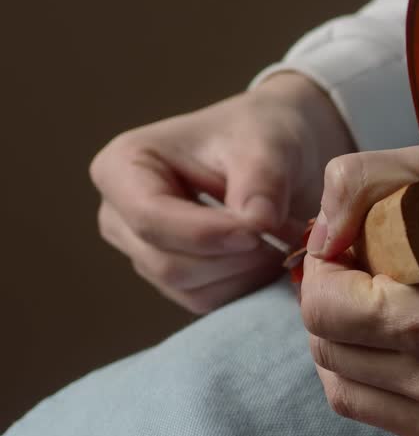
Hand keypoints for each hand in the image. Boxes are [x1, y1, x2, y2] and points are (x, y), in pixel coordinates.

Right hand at [89, 72, 354, 312]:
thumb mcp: (269, 143)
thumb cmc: (263, 134)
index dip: (206, 233)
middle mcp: (120, 214)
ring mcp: (142, 250)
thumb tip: (258, 223)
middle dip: (232, 256)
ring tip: (280, 238)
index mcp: (122, 166)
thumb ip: (263, 180)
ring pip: (188, 288)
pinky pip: (206, 301)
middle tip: (282, 234)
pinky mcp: (172, 277)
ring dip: (243, 272)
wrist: (278, 150)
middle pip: (168, 263)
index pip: (150, 218)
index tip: (258, 228)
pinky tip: (270, 254)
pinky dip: (245, 284)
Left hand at [300, 146, 418, 435]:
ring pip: (342, 396)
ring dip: (347, 356)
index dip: (325, 268)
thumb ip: (358, 183)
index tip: (357, 247)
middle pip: (324, 350)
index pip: (320, 302)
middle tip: (379, 278)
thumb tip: (315, 243)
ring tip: (391, 319)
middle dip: (335, 307)